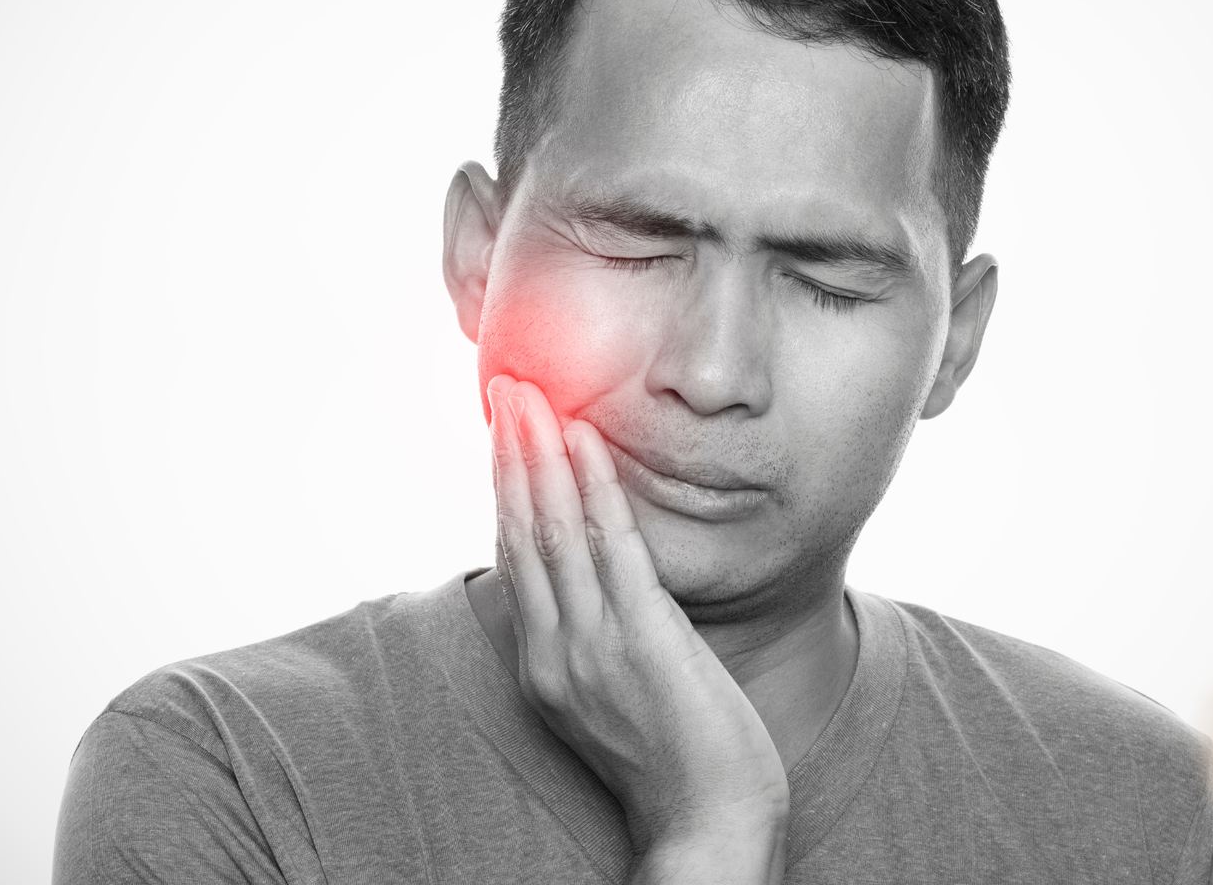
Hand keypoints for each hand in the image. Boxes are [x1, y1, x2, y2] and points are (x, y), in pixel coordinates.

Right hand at [486, 374, 788, 883]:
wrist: (708, 826)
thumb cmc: (679, 763)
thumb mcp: (619, 693)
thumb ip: (602, 635)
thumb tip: (607, 581)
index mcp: (543, 664)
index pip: (514, 556)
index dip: (505, 487)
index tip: (504, 431)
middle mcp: (553, 649)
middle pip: (519, 530)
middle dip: (510, 454)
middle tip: (503, 386)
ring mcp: (592, 643)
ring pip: (552, 528)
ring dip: (538, 454)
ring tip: (530, 394)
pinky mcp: (640, 638)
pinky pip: (610, 545)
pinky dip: (593, 487)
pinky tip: (585, 440)